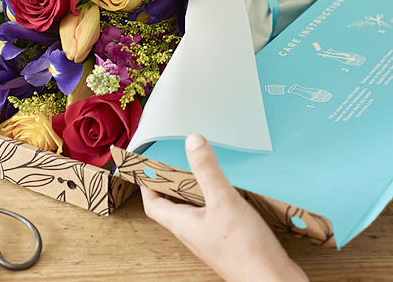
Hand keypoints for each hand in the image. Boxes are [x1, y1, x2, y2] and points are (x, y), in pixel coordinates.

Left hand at [141, 134, 307, 281]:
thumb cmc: (245, 250)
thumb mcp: (224, 201)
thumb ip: (207, 171)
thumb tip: (192, 141)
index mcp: (183, 225)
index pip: (154, 205)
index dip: (147, 186)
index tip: (146, 168)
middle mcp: (193, 234)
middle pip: (173, 207)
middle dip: (171, 185)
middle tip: (174, 163)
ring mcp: (210, 240)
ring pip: (194, 212)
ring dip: (193, 193)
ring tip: (199, 173)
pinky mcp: (228, 243)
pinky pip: (213, 218)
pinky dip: (214, 202)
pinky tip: (227, 194)